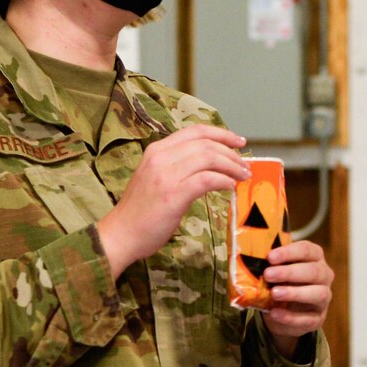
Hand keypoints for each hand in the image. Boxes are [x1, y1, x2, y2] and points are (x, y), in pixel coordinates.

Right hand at [97, 125, 248, 276]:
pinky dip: (224, 180)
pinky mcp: (174, 194)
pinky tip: (230, 187)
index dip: (221, 133)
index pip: (195, 131)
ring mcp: (167, 175)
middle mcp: (161, 157)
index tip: (239, 141)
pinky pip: (207, 179)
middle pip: (206, 143)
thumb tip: (211, 165)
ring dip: (232, 166)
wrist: (120, 235)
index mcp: (157, 150)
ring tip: (243, 176)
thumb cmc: (140, 211)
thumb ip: (177, 167)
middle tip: (245, 165)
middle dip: (231, 152)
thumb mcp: (156, 178)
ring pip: (209, 158)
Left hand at [261, 240, 333, 357]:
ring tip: (274, 293)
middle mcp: (324, 275)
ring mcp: (324, 298)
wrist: (283, 313)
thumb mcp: (276, 270)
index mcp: (315, 258)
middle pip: (314, 271)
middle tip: (268, 274)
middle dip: (290, 272)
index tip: (270, 257)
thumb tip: (249, 259)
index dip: (289, 252)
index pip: (308, 250)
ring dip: (295, 293)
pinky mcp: (318, 318)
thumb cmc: (280, 283)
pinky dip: (290, 317)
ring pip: (319, 294)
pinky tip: (274, 313)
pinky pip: (308, 318)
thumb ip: (269, 265)